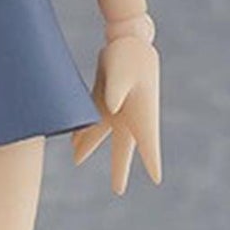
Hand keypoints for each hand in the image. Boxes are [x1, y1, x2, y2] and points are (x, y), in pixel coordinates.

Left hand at [72, 35, 160, 193]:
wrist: (126, 38)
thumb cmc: (129, 55)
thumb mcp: (123, 74)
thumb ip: (118, 92)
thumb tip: (113, 106)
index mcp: (142, 114)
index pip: (149, 145)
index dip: (152, 162)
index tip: (156, 180)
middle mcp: (129, 115)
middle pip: (123, 148)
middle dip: (118, 169)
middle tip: (118, 191)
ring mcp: (115, 107)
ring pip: (100, 133)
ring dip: (88, 146)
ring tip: (76, 159)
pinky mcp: (103, 97)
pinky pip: (91, 120)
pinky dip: (82, 130)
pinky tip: (73, 141)